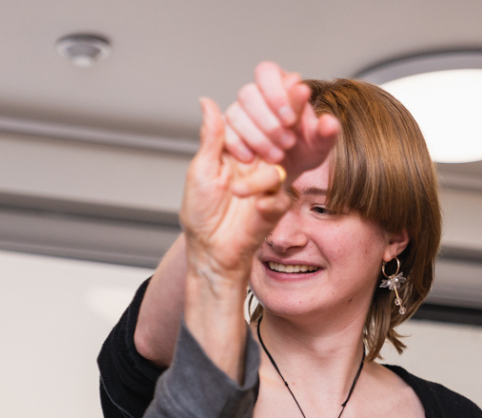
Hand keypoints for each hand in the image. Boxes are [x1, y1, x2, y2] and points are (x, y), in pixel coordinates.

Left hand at [180, 96, 294, 283]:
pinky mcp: (277, 204)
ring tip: (237, 194)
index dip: (262, 111)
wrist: (211, 251)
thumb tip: (207, 101)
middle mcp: (257, 159)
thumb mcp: (200, 170)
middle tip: (249, 157)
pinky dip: (267, 203)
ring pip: (279, 166)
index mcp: (237, 146)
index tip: (257, 115)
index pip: (256, 117)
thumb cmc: (201, 213)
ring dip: (260, 179)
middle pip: (278, 133)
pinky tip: (255, 209)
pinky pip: (281, 196)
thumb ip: (211, 137)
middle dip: (270, 138)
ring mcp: (269, 180)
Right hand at [224, 61, 339, 180]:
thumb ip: (327, 133)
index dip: (276, 94)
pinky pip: (224, 133)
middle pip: (248, 93)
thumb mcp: (319, 145)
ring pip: (235, 113)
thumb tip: (328, 122)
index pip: (267, 72)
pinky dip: (239, 146)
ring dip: (256, 136)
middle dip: (267, 121)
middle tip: (287, 142)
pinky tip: (253, 158)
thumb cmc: (302, 152)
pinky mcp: (225, 133)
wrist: (285, 174)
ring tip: (277, 156)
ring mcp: (237, 113)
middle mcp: (255, 96)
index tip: (291, 121)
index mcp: (279, 86)